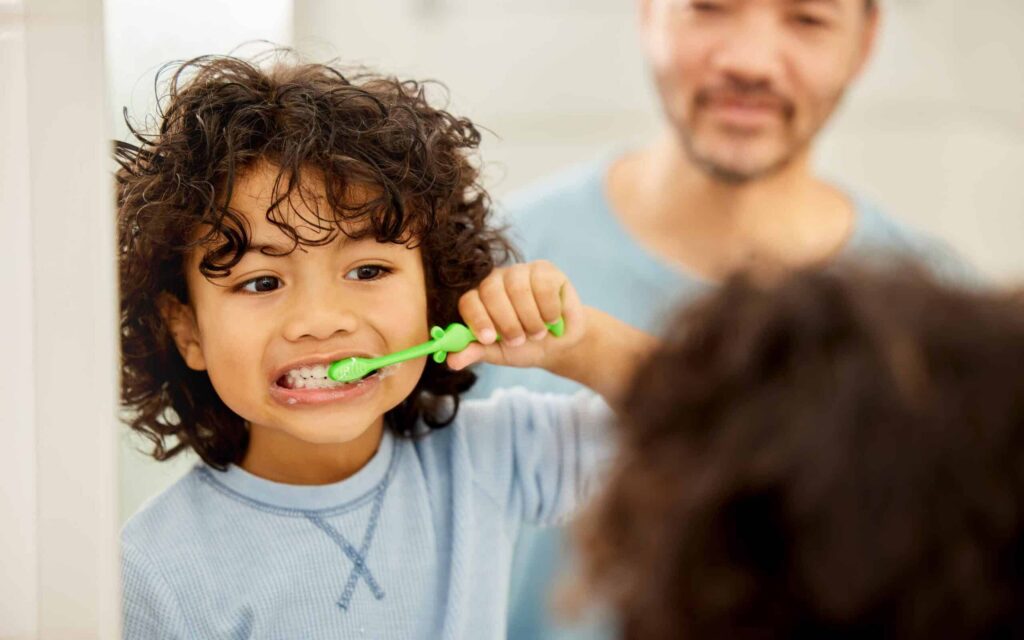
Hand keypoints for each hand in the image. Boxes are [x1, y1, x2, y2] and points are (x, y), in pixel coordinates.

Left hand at [446, 261, 585, 371]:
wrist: (559, 346)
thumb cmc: (525, 346)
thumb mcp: (498, 353)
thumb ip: (476, 352)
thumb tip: (452, 361)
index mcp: (479, 298)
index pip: (469, 300)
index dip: (477, 319)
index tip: (489, 338)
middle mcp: (496, 280)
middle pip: (491, 291)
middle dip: (507, 323)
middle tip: (518, 341)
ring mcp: (520, 271)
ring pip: (518, 289)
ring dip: (530, 319)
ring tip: (537, 333)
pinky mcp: (545, 270)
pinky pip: (543, 286)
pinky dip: (549, 309)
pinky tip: (552, 319)